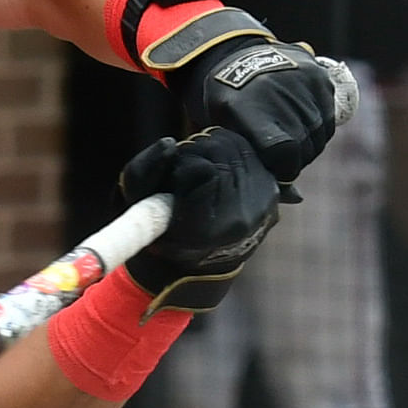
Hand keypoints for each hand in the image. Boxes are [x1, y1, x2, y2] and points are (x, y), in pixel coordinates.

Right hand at [115, 126, 280, 312]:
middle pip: (220, 152)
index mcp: (202, 230)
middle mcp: (238, 220)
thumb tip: (169, 143)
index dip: (183, 164)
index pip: (200, 170)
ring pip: (237, 147)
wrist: (199, 263)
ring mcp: (261, 208)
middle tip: (185, 168)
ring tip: (201, 168)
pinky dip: (232, 152)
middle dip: (197, 151)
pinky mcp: (272, 195)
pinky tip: (221, 169)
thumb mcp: (136, 204)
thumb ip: (144, 171)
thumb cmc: (160, 232)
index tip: (175, 177)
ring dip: (214, 148)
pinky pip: (252, 153)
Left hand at [172, 29, 350, 187]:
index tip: (275, 168)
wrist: (234, 56)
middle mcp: (278, 90)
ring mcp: (302, 81)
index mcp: (248, 106)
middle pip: (304, 146)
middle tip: (279, 154)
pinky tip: (299, 123)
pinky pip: (328, 118)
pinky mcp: (319, 77)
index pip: (283, 151)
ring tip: (289, 136)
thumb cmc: (226, 105)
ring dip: (308, 144)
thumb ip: (257, 164)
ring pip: (319, 135)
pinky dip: (316, 127)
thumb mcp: (227, 134)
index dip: (283, 168)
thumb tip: (297, 198)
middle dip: (294, 159)